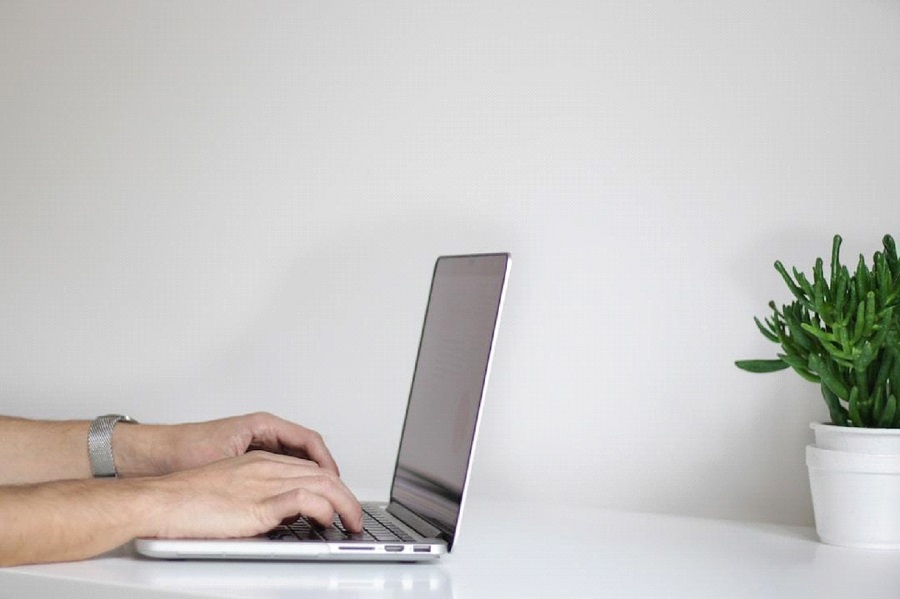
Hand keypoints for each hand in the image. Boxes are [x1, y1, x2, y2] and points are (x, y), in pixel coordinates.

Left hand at [116, 412, 340, 477]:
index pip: (309, 440)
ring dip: (308, 477)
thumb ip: (262, 473)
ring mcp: (255, 444)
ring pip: (294, 460)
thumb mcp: (229, 462)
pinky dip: (291, 481)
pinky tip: (292, 498)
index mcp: (262, 424)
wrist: (152, 455)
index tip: (335, 480)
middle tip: (334, 493)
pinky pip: (279, 467)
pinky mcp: (246, 458)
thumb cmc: (183, 450)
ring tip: (319, 497)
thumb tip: (292, 487)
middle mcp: (262, 431)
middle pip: (306, 450)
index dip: (326, 462)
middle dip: (323, 471)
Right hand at [138, 451, 363, 538]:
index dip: (331, 484)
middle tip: (355, 516)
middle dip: (347, 495)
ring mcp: (264, 483)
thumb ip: (259, 499)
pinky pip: (305, 500)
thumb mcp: (231, 493)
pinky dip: (324, 509)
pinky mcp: (259, 503)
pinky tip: (328, 521)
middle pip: (323, 473)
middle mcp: (266, 467)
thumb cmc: (185, 500)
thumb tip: (281, 518)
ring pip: (322, 483)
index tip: (341, 501)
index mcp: (259, 461)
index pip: (309, 467)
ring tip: (352, 522)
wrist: (161, 500)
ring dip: (345, 504)